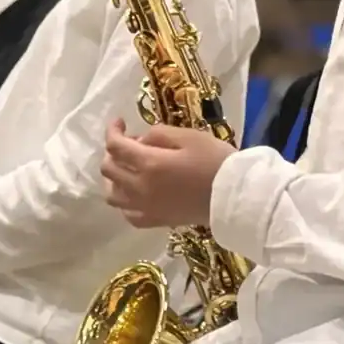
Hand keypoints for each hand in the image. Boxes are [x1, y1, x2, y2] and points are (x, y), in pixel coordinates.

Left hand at [101, 117, 235, 229]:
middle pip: (108, 169)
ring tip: (127, 169)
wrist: (235, 197)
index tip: (120, 122)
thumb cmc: (215, 161)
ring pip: (112, 195)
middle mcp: (140, 188)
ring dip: (113, 178)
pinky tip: (135, 193)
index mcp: (148, 164)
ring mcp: (146, 207)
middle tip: (130, 143)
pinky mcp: (156, 221)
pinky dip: (125, 202)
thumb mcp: (189, 136)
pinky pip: (128, 214)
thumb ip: (158, 134)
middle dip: (113, 152)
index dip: (112, 130)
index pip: (115, 145)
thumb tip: (140, 140)